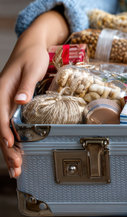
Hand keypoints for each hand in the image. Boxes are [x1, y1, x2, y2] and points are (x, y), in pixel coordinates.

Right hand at [0, 10, 68, 177]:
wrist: (31, 48)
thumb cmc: (32, 56)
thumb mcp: (32, 68)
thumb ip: (25, 85)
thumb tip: (20, 101)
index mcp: (2, 90)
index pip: (1, 115)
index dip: (5, 132)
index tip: (12, 145)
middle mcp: (2, 99)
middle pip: (1, 128)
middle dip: (8, 149)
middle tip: (17, 167)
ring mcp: (6, 104)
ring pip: (5, 131)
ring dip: (10, 150)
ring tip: (17, 169)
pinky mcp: (13, 106)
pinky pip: (11, 127)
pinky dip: (14, 141)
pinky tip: (18, 154)